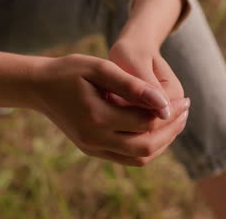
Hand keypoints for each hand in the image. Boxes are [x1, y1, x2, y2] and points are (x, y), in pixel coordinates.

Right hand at [32, 54, 188, 165]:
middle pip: (147, 146)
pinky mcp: (92, 149)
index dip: (170, 112)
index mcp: (97, 116)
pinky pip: (126, 157)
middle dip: (172, 130)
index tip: (184, 98)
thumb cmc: (69, 71)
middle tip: (185, 111)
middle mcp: (94, 139)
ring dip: (162, 142)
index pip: (146, 121)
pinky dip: (146, 147)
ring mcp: (92, 147)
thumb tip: (163, 103)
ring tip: (175, 121)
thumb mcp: (99, 68)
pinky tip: (154, 129)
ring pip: (139, 157)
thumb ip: (131, 85)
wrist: (39, 88)